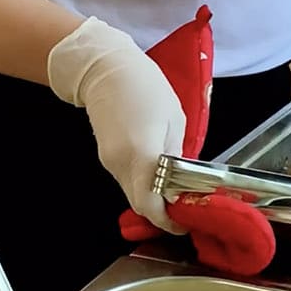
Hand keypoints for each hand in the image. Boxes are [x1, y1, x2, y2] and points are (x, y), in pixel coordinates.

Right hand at [48, 17, 186, 233]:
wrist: (105, 69)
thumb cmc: (145, 87)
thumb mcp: (174, 119)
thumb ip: (177, 155)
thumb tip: (181, 181)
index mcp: (143, 153)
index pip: (151, 203)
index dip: (168, 219)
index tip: (184, 221)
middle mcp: (121, 164)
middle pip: (140, 204)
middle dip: (162, 212)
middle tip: (183, 208)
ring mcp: (110, 162)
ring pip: (132, 194)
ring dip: (152, 198)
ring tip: (175, 190)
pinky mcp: (105, 157)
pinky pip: (126, 180)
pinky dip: (142, 185)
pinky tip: (158, 175)